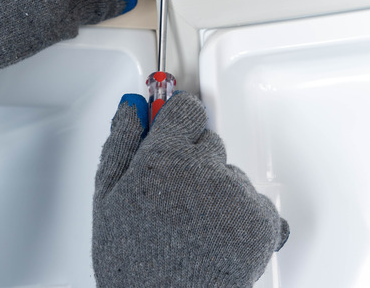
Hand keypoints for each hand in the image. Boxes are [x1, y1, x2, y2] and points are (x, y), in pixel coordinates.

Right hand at [93, 93, 288, 287]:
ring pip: (231, 174)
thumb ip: (121, 144)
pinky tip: (217, 237)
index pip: (186, 109)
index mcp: (163, 158)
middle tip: (173, 196)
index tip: (173, 132)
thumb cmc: (132, 260)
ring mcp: (237, 196)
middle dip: (193, 161)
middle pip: (208, 142)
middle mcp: (205, 171)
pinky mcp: (263, 222)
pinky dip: (241, 216)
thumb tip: (131, 108)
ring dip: (217, 190)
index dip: (176, 124)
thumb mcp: (106, 199)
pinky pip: (256, 201)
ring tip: (193, 225)